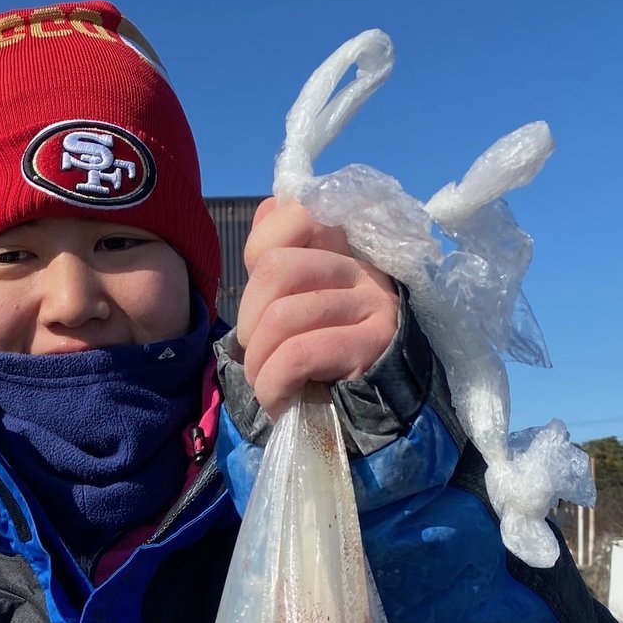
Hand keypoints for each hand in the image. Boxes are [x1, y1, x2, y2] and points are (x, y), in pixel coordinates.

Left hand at [236, 197, 398, 418]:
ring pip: (282, 317)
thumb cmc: (326, 363)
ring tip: (266, 383)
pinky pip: (298, 355)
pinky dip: (273, 383)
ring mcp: (373, 303)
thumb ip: (284, 257)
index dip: (257, 249)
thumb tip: (271, 206)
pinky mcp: (373, 344)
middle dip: (248, 320)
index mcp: (342, 249)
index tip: (259, 301)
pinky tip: (277, 399)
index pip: (294, 212)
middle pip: (275, 268)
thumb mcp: (299, 306)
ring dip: (258, 363)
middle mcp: (362, 268)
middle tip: (256, 352)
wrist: (371, 417)